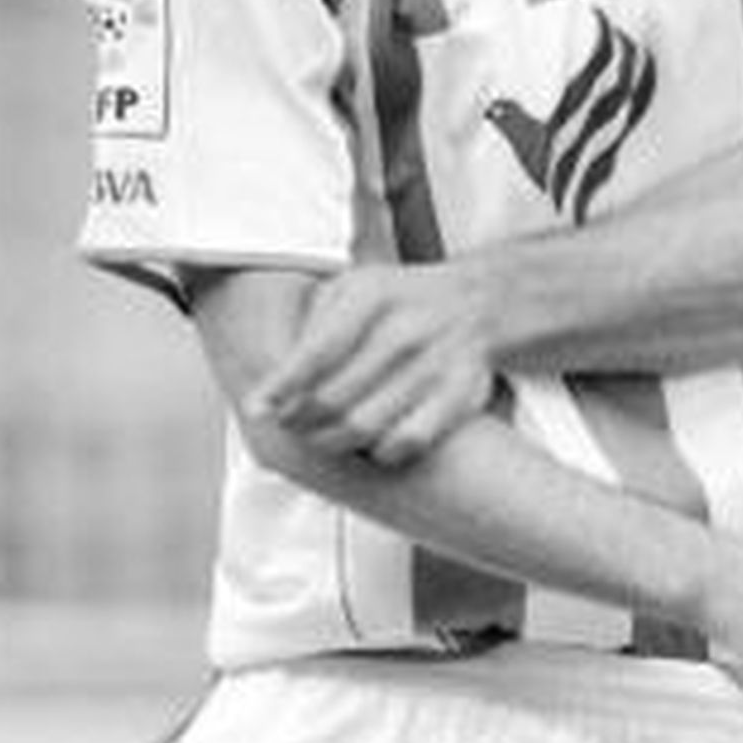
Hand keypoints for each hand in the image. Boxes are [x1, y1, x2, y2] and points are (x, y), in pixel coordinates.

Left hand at [247, 263, 494, 465]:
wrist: (482, 299)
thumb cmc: (398, 300)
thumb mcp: (353, 290)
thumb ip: (308, 333)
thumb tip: (262, 400)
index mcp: (374, 293)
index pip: (316, 351)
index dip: (282, 387)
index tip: (260, 409)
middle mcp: (408, 325)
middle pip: (333, 398)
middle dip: (300, 421)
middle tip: (291, 425)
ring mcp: (438, 360)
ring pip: (364, 427)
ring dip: (332, 442)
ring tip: (322, 437)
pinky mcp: (462, 392)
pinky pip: (407, 442)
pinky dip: (380, 452)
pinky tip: (371, 442)